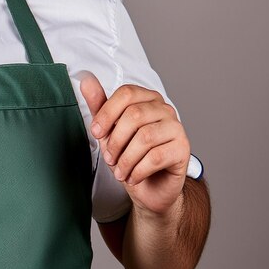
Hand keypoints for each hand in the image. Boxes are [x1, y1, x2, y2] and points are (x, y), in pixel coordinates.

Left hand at [79, 71, 190, 215]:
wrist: (151, 189)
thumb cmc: (131, 157)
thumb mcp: (110, 132)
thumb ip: (100, 106)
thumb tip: (86, 80)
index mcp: (147, 99)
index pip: (127, 93)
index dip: (107, 113)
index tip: (96, 132)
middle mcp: (165, 109)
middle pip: (135, 115)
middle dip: (116, 141)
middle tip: (109, 158)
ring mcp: (176, 128)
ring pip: (145, 137)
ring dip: (126, 160)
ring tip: (120, 172)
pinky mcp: (182, 149)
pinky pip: (156, 157)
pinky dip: (138, 171)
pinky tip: (133, 178)